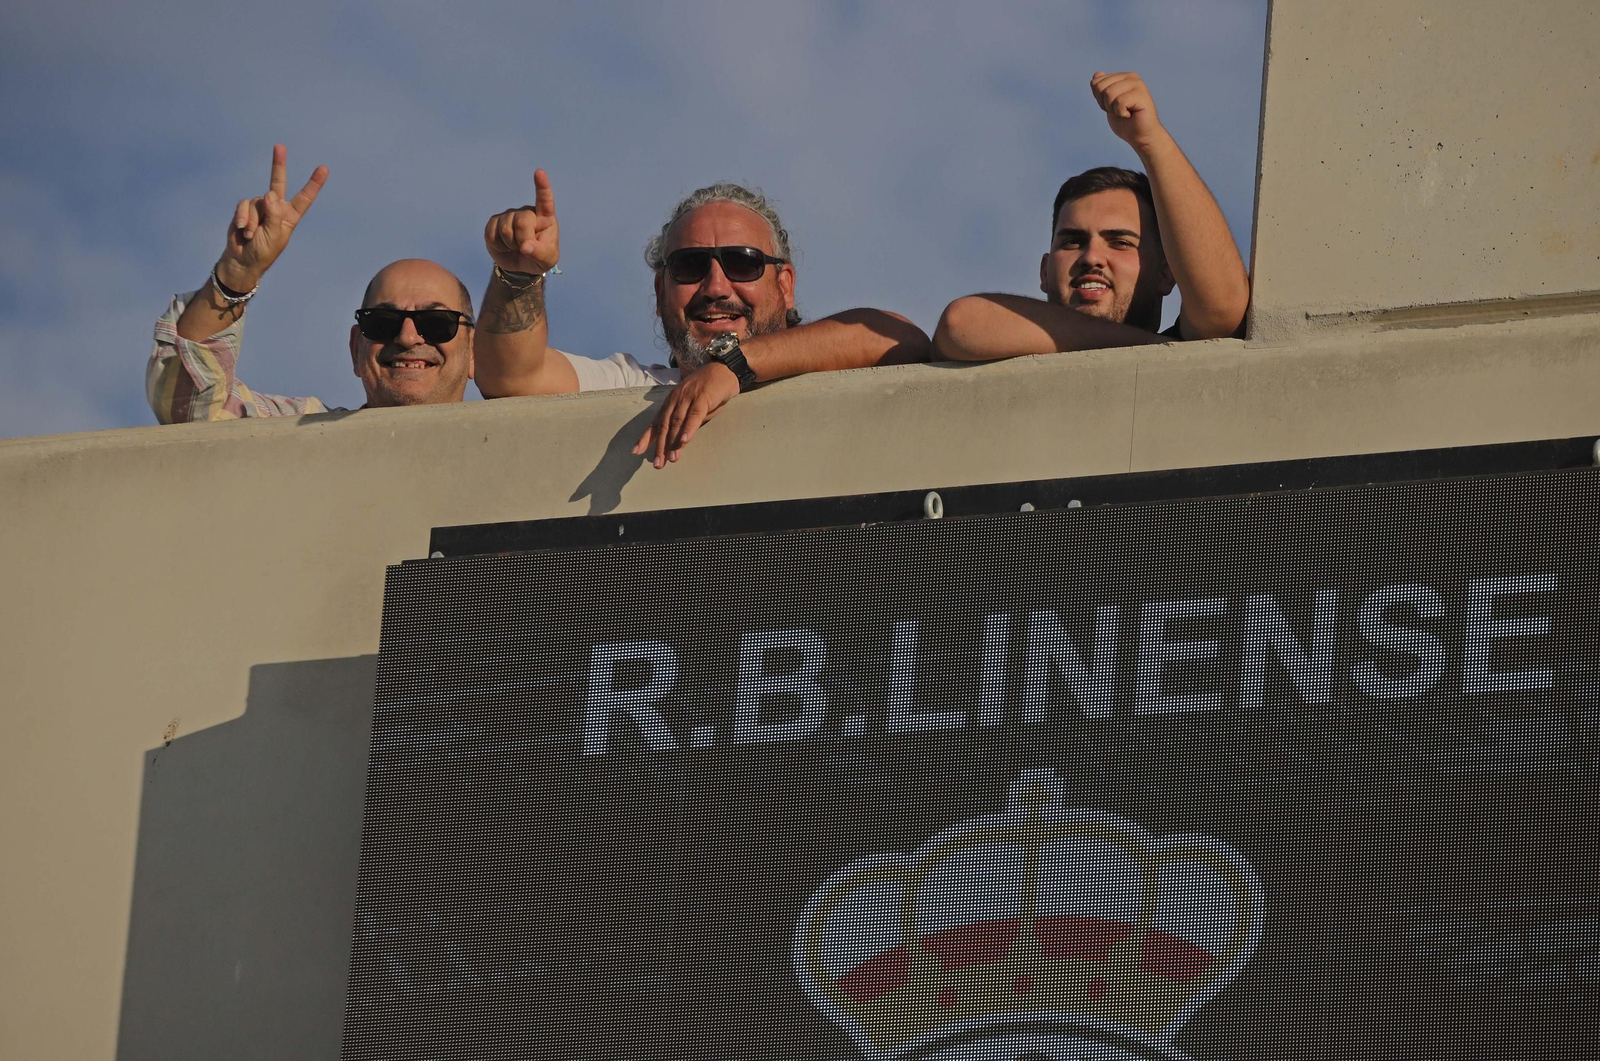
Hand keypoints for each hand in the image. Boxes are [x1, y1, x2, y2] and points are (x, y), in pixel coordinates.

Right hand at [216, 144, 327, 292]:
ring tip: (253, 235)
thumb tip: (270, 193)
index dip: (313, 184)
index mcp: (290, 216)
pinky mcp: (245, 209)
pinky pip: (245, 205)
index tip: (323, 168)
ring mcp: (260, 207)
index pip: (304, 198)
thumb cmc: (264, 251)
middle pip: (278, 182)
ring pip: (258, 201)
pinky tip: (243, 230)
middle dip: (278, 164)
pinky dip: (244, 218)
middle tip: (279, 146)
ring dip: (254, 220)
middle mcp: (276, 208)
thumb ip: (275, 214)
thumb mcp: (275, 235)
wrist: (243, 260)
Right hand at [484, 169, 560, 274]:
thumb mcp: (547, 260)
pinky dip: (498, 246)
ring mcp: (510, 215)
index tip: (539, 172)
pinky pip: (491, 234)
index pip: (545, 200)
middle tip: (525, 249)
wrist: (520, 266)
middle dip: (523, 240)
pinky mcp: (494, 222)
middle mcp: (527, 213)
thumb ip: (540, 253)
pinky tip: (504, 246)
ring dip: (510, 244)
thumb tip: (525, 246)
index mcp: (545, 218)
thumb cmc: (539, 259)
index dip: (542, 187)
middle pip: (523, 222)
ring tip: (515, 247)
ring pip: (505, 229)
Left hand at [632, 362, 739, 468]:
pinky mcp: (702, 398)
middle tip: (658, 464)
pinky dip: (688, 429)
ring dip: (673, 442)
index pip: (656, 422)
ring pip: (677, 423)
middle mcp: (676, 400)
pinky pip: (694, 416)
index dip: (646, 437)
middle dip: (660, 446)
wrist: (724, 370)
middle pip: (665, 425)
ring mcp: (688, 398)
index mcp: (671, 402)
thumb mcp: (694, 407)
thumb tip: (680, 438)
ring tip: (671, 458)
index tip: (637, 452)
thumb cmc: (709, 390)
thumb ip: (686, 421)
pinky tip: (684, 441)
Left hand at [1090, 71, 1165, 152]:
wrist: (1141, 137)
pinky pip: (1119, 102)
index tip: (1113, 106)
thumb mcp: (1108, 104)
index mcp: (1122, 77)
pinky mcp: (1141, 94)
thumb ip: (1102, 89)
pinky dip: (1120, 113)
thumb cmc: (1125, 122)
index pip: (1096, 82)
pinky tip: (1130, 114)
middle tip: (1119, 110)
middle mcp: (1131, 77)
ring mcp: (1137, 84)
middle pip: (1101, 87)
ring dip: (1113, 109)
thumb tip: (1097, 74)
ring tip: (1125, 112)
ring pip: (1109, 93)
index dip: (1099, 99)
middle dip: (1105, 104)